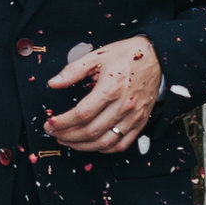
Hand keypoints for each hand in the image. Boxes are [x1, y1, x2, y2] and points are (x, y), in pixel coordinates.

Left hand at [44, 33, 160, 152]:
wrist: (156, 57)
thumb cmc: (126, 55)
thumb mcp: (97, 56)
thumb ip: (73, 71)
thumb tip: (53, 83)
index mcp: (111, 89)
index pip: (82, 114)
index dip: (63, 122)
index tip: (49, 123)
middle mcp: (123, 106)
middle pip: (91, 131)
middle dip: (68, 136)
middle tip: (54, 133)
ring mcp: (133, 116)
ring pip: (105, 142)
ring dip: (83, 146)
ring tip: (67, 141)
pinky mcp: (140, 122)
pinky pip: (122, 144)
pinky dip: (104, 149)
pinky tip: (91, 144)